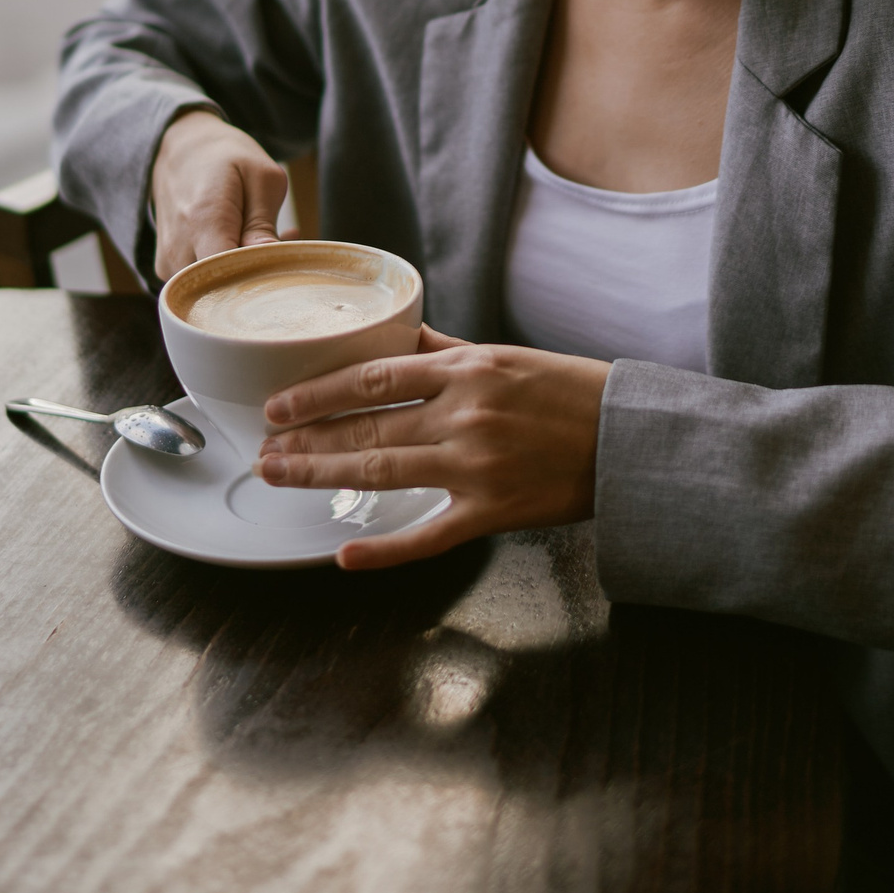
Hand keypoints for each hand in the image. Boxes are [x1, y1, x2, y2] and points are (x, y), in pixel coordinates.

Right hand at [149, 110, 286, 278]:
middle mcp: (178, 248)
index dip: (261, 273)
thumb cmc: (227, 159)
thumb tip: (270, 263)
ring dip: (242, 272)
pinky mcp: (166, 268)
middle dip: (256, 275)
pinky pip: (200, 284)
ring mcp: (167, 262)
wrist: (181, 149)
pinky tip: (240, 246)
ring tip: (259, 239)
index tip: (283, 256)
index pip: (231, 274)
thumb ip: (264, 225)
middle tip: (280, 244)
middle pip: (222, 289)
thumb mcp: (261, 177)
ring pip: (213, 291)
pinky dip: (225, 271)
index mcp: (202, 220)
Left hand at [256, 327, 610, 570]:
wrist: (630, 438)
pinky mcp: (492, 511)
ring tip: (280, 477)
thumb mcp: (506, 357)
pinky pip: (428, 534)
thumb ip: (446, 350)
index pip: (371, 378)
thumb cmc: (571, 393)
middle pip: (364, 427)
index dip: (316, 393)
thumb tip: (397, 337)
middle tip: (263, 450)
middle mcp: (463, 414)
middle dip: (305, 440)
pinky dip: (384, 549)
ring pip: (380, 471)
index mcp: (465, 369)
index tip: (277, 405)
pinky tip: (345, 555)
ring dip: (321, 476)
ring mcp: (475, 465)